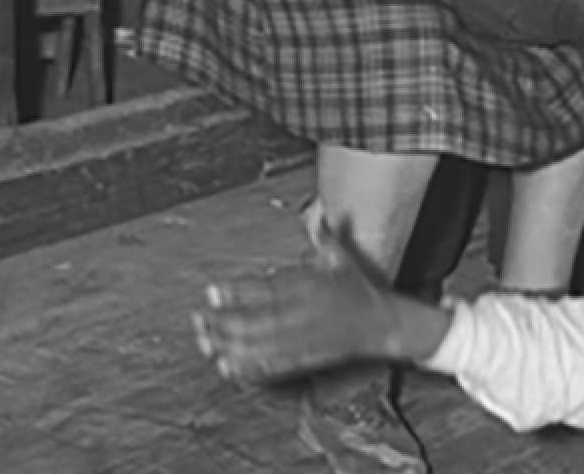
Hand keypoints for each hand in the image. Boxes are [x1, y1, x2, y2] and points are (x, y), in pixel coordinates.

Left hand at [191, 223, 436, 382]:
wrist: (385, 324)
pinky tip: (228, 366)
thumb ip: (326, 237)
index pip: (267, 290)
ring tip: (205, 343)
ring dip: (232, 346)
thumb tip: (318, 215)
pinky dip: (250, 367)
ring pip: (262, 345)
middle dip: (225, 322)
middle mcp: (307, 315)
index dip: (237, 293)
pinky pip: (274, 365)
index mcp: (311, 287)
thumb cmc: (359, 287)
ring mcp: (306, 339)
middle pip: (258, 321)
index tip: (212, 292)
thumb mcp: (344, 258)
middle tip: (198, 320)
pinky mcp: (307, 358)